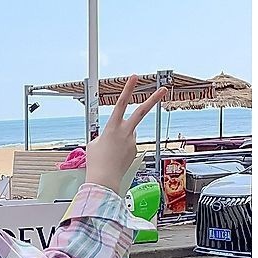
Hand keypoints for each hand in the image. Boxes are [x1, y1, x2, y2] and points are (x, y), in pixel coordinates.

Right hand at [84, 75, 166, 193]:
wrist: (104, 179)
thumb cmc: (96, 162)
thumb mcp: (93, 143)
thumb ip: (102, 134)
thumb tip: (110, 134)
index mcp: (112, 127)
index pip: (121, 103)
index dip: (128, 89)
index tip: (134, 77)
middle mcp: (125, 132)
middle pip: (141, 111)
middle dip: (154, 99)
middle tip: (163, 89)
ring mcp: (132, 141)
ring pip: (129, 131)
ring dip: (121, 137)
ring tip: (109, 152)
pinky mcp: (134, 150)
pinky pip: (128, 144)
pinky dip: (121, 149)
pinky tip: (114, 158)